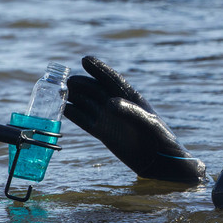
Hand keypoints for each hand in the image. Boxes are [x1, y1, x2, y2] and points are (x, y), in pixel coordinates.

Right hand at [64, 56, 204, 182]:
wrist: (159, 162)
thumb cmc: (161, 140)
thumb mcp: (149, 124)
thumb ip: (131, 112)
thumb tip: (109, 103)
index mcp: (132, 97)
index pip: (112, 79)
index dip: (99, 69)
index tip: (85, 59)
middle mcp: (118, 105)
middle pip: (95, 90)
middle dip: (82, 84)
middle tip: (69, 82)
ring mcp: (109, 118)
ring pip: (87, 103)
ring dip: (75, 97)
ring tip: (61, 93)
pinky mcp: (103, 132)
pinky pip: (85, 120)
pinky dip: (75, 115)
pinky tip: (64, 109)